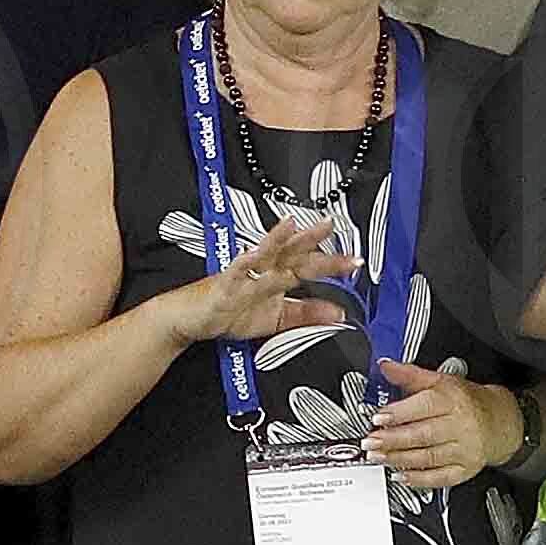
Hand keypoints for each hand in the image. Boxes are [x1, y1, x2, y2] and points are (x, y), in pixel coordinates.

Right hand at [171, 210, 354, 348]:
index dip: (331, 263)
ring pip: (263, 255)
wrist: (189, 319)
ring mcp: (242, 275)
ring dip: (277, 240)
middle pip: (290, 252)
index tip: (355, 260)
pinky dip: (244, 261)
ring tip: (293, 225)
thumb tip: (338, 313)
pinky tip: (254, 252)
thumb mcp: (276, 319)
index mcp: (274, 276)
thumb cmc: (229, 312)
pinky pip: (235, 271)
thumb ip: (307, 314)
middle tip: (330, 225)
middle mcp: (261, 270)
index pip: (306, 266)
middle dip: (310, 240)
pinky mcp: (224, 284)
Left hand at [365, 357, 515, 486]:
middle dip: (392, 440)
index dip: (399, 413)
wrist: (500, 421)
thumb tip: (386, 366)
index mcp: (453, 401)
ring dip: (398, 459)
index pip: (424, 407)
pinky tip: (401, 476)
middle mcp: (460, 426)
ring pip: (428, 457)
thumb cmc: (467, 401)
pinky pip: (441, 477)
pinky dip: (419, 479)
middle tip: (370, 443)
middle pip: (423, 435)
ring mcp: (464, 450)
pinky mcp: (466, 469)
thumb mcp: (440, 381)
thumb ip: (410, 375)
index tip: (378, 418)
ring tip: (377, 457)